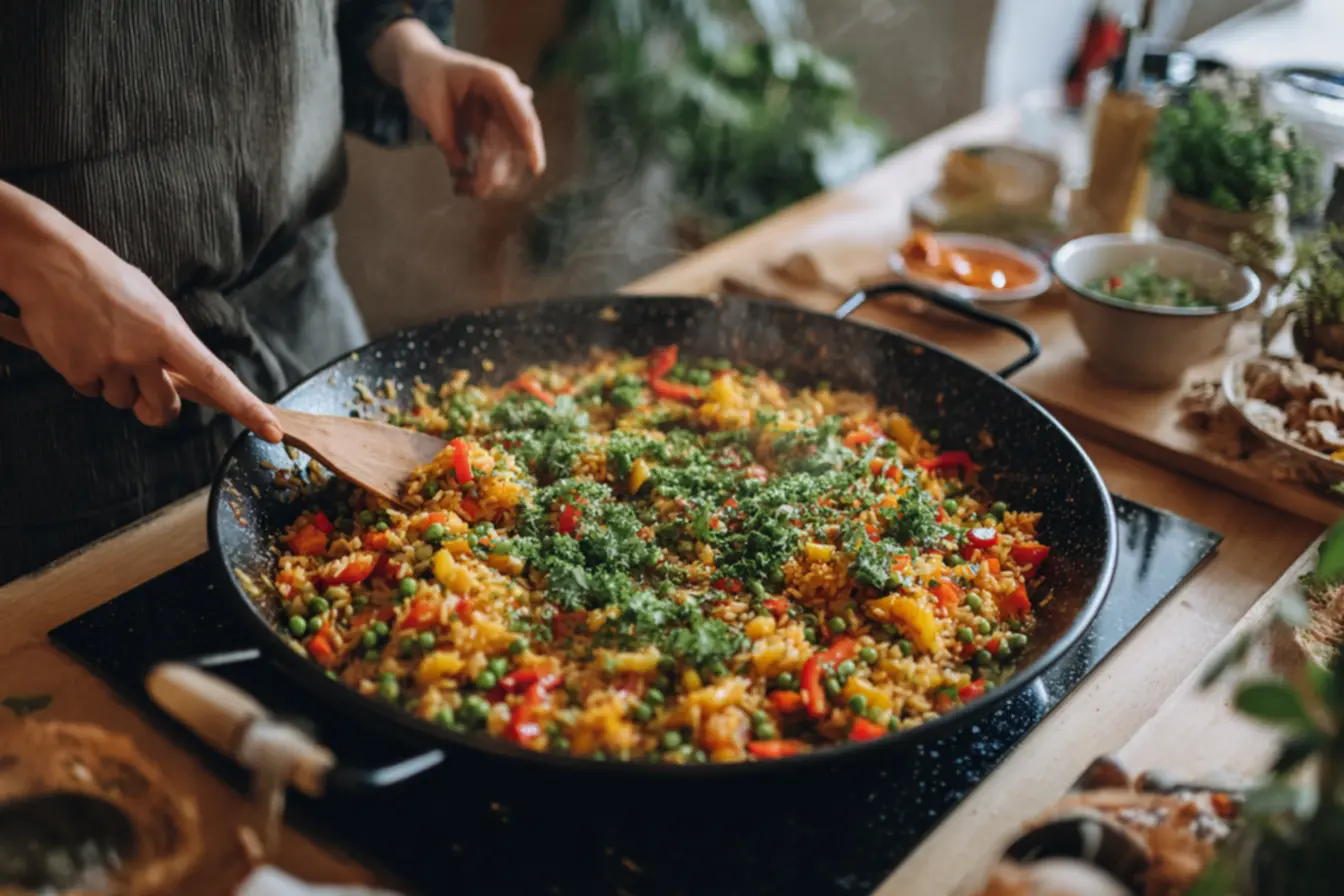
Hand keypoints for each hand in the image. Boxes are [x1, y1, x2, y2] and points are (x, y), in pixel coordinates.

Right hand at [0, 184, 282, 440]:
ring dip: (116, 385)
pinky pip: (90, 392)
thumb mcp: (153, 306)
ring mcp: (109, 363)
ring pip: (123, 401)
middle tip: (145, 384)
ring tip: (102, 344)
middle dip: (157, 406)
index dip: (246, 408)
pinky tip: (79, 344)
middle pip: (166, 407)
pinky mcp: (77, 370)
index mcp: (171, 333)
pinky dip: (86, 377)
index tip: (271, 430)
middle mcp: (144, 353)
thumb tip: (181, 379)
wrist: (51, 261)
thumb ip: (171, 344)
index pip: (217, 379)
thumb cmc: (107, 280)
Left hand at [378, 22, 545, 197]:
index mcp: (497, 82)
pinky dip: (480, 174)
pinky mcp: (493, 132)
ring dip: (489, 177)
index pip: (523, 115)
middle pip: (515, 142)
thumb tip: (461, 165)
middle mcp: (507, 100)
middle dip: (499, 169)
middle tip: (478, 191)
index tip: (537, 169)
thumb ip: (443, 132)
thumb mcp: (427, 98)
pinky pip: (494, 158)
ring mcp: (501, 117)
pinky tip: (462, 184)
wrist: (422, 64)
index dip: (532, 143)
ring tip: (463, 189)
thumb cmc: (425, 73)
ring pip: (507, 155)